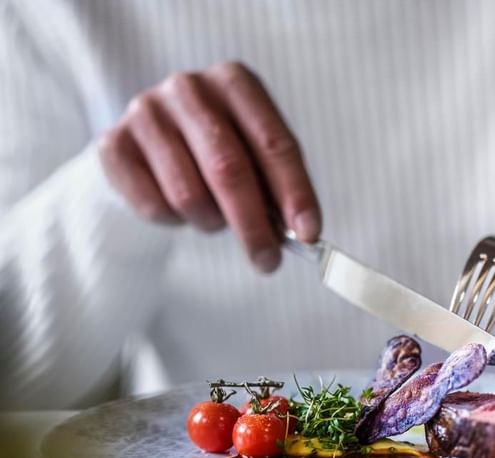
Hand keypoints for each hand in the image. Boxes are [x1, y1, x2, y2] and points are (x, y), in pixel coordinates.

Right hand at [98, 62, 320, 272]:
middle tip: (268, 262)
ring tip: (210, 218)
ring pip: (189, 193)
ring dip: (209, 222)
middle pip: (229, 169)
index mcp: (236, 84)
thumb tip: (300, 232)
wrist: (148, 152)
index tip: (308, 234)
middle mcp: (189, 88)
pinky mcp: (113, 144)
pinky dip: (172, 221)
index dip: (294, 193)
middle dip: (254, 225)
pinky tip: (175, 209)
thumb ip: (275, 189)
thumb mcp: (253, 162)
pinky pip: (153, 205)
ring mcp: (145, 112)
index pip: (274, 143)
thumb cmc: (213, 158)